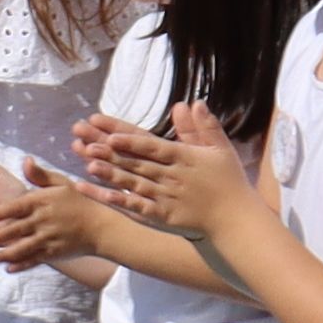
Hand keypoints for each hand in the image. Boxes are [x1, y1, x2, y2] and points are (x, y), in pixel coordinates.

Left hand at [71, 97, 261, 251]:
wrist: (237, 220)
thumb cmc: (230, 182)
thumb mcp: (220, 150)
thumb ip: (204, 127)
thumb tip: (193, 102)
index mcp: (185, 158)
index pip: (153, 146)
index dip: (131, 140)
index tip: (110, 133)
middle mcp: (173, 177)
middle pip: (137, 162)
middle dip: (110, 152)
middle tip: (85, 142)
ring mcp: (166, 198)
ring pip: (133, 184)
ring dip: (110, 174)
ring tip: (88, 164)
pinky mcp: (162, 216)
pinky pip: (136, 208)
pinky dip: (117, 200)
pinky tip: (99, 193)